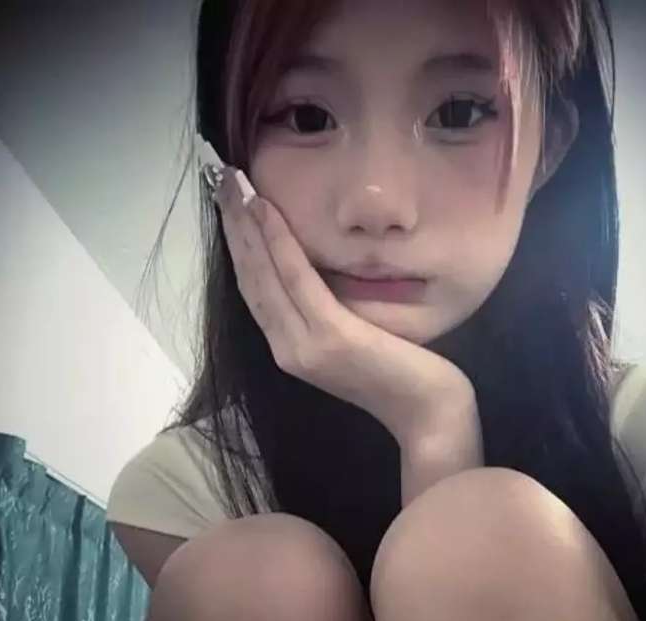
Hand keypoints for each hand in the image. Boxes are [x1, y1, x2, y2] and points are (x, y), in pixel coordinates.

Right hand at [213, 167, 478, 444]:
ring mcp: (305, 344)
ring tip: (232, 186)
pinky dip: (277, 243)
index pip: (255, 292)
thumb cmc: (397, 377)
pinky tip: (264, 212)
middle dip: (233, 229)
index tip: (229, 208)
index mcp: (290, 349)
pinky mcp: (331, 336)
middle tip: (220, 182)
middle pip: (250, 279)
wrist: (425, 414)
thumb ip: (324, 316)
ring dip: (246, 227)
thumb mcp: (351, 341)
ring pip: (265, 276)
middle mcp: (287, 348)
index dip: (238, 249)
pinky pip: (298, 280)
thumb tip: (311, 272)